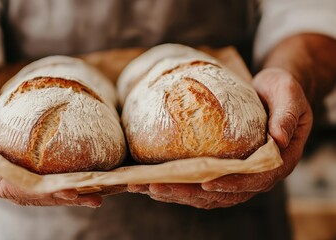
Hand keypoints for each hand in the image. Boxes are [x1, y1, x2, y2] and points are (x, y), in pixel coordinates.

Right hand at [0, 77, 101, 206]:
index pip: (9, 187)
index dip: (37, 192)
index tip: (63, 191)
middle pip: (31, 195)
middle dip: (60, 197)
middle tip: (89, 196)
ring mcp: (11, 176)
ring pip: (41, 192)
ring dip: (68, 196)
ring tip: (96, 198)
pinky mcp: (23, 169)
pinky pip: (45, 180)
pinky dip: (65, 184)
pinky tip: (87, 186)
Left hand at [128, 68, 312, 208]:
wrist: (271, 92)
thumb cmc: (281, 91)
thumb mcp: (289, 95)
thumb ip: (286, 115)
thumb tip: (279, 138)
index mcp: (276, 162)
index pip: (253, 180)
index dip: (231, 184)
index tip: (206, 183)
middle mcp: (254, 175)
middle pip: (221, 194)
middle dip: (188, 192)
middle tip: (157, 187)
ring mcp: (236, 175)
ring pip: (205, 193)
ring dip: (175, 192)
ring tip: (145, 186)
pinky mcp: (220, 169)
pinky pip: (198, 182)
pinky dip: (176, 184)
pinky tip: (152, 181)